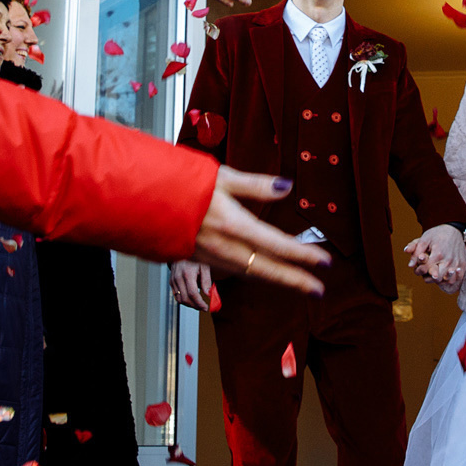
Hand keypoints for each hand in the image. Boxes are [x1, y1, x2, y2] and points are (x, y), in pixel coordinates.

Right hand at [169, 259, 213, 310]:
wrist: (181, 249)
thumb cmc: (194, 256)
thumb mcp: (204, 266)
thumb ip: (206, 281)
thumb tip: (209, 294)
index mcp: (187, 274)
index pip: (192, 294)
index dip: (199, 303)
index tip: (206, 308)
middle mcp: (178, 278)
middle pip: (185, 299)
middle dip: (195, 306)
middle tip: (204, 308)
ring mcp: (173, 280)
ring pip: (180, 299)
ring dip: (189, 304)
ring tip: (198, 304)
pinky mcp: (171, 282)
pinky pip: (176, 295)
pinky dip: (184, 300)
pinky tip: (191, 299)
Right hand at [192, 167, 330, 295]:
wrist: (141, 200)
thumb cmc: (181, 184)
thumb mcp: (222, 177)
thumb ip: (257, 185)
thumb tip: (286, 186)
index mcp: (233, 225)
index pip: (277, 245)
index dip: (303, 255)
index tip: (324, 261)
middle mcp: (224, 247)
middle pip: (267, 270)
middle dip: (295, 280)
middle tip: (318, 288)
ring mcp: (210, 257)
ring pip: (251, 274)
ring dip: (276, 279)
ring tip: (297, 283)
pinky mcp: (199, 260)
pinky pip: (233, 273)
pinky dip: (254, 275)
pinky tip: (262, 273)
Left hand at [404, 224, 465, 289]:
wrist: (453, 229)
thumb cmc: (437, 234)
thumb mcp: (424, 239)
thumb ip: (415, 252)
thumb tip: (410, 265)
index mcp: (438, 254)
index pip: (425, 269)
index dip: (418, 270)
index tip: (417, 268)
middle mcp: (448, 260)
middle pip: (436, 278)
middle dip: (428, 277)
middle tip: (426, 272)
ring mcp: (456, 263)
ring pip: (447, 280)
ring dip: (439, 279)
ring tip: (435, 273)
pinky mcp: (462, 264)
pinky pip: (456, 278)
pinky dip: (450, 279)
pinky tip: (444, 274)